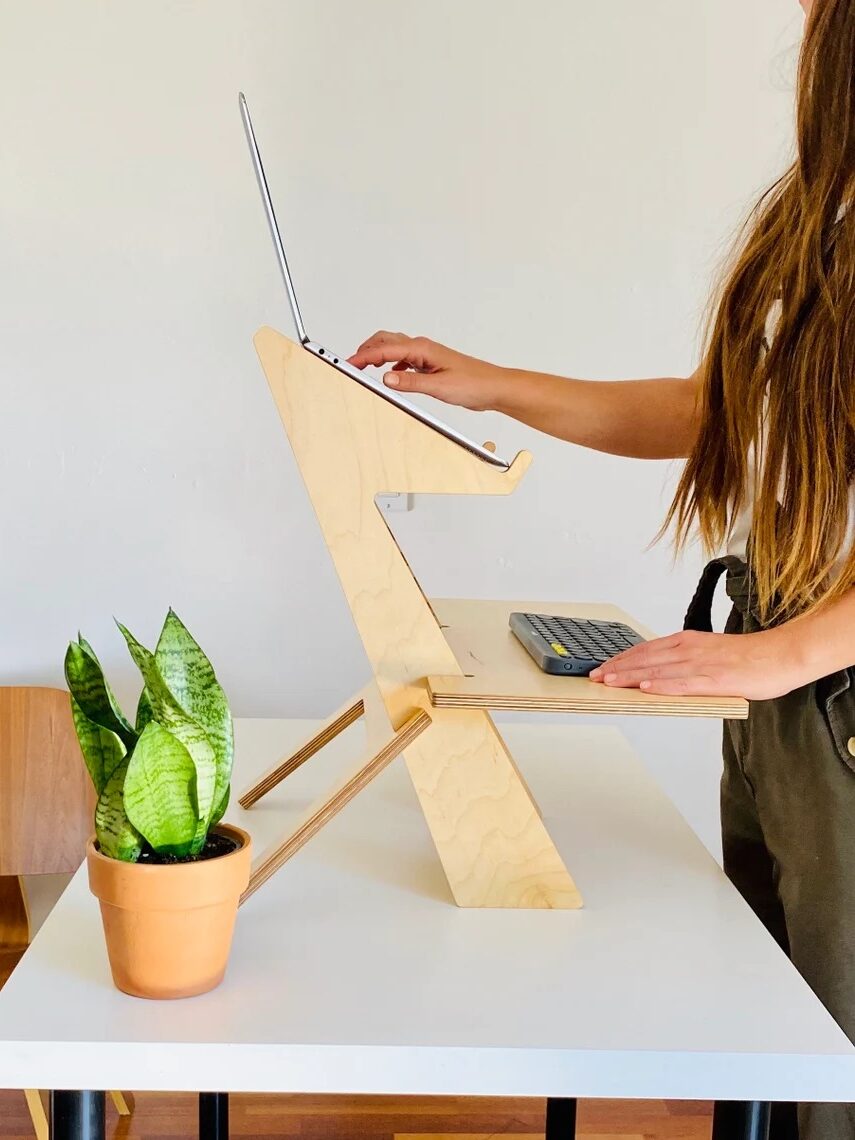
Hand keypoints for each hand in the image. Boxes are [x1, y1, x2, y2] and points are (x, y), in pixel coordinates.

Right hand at [348, 331, 507, 410]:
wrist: (493, 387)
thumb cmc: (473, 384)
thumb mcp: (439, 386)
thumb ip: (411, 382)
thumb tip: (386, 378)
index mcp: (423, 349)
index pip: (386, 350)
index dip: (364, 356)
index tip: (348, 363)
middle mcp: (423, 348)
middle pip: (386, 341)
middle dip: (366, 350)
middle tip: (350, 363)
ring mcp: (427, 355)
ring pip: (394, 348)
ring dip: (377, 354)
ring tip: (363, 366)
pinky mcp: (431, 365)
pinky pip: (405, 359)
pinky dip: (391, 364)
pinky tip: (390, 375)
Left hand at [588, 628, 803, 700]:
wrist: (783, 655)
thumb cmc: (751, 658)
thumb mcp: (709, 653)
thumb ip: (686, 662)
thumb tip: (661, 675)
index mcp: (688, 642)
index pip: (646, 649)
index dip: (622, 658)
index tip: (603, 666)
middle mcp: (690, 649)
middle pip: (646, 658)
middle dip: (617, 668)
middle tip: (594, 677)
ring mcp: (702, 664)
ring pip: (658, 670)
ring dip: (630, 676)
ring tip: (608, 683)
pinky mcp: (716, 680)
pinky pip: (683, 683)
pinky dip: (662, 686)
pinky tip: (645, 689)